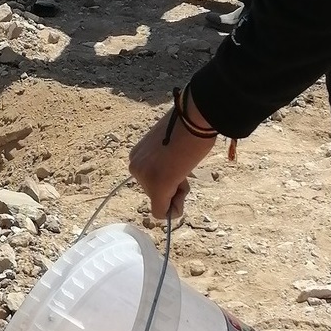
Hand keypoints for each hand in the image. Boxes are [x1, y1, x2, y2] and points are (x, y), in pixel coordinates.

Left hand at [129, 95, 217, 221]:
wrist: (194, 118)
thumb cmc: (187, 126)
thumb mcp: (168, 145)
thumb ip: (164, 161)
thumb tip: (173, 175)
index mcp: (137, 155)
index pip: (151, 180)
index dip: (169, 178)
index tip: (178, 162)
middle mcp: (135, 166)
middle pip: (155, 193)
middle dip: (172, 186)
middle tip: (184, 164)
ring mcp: (144, 177)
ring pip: (161, 202)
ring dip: (177, 192)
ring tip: (184, 167)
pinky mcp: (157, 188)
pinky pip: (162, 212)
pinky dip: (174, 210)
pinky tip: (183, 184)